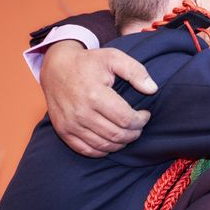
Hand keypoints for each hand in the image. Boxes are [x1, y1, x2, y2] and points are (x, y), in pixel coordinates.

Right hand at [40, 41, 157, 156]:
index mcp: (95, 94)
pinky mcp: (63, 131)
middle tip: (138, 126)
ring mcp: (70, 124)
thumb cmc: (89, 63)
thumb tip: (152, 89)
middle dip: (134, 133)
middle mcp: (81, 112)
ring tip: (127, 132)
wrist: (57, 67)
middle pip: (116, 135)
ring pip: (103, 146)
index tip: (145, 114)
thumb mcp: (114, 58)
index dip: (141, 121)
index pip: (126, 119)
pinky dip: (102, 151)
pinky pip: (86, 150)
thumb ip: (135, 71)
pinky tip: (111, 142)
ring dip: (121, 143)